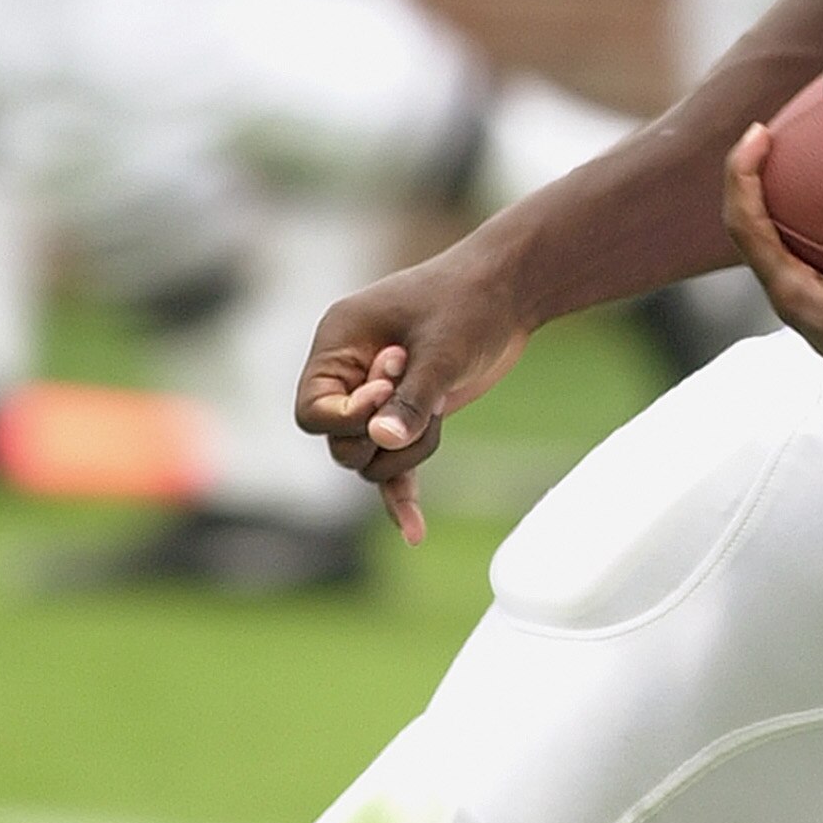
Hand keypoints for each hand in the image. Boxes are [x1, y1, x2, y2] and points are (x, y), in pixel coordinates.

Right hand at [294, 244, 530, 544]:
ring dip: (411, 450)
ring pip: (372, 460)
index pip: (312, 411)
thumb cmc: (470, 302)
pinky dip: (403, 495)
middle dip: (385, 437)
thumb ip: (412, 398)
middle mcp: (350, 374)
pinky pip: (394, 467)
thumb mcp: (442, 348)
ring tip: (440, 404)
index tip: (391, 393)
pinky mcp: (409, 417)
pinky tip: (416, 531)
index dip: (348, 419)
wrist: (511, 291)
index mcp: (339, 343)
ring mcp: (379, 399)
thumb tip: (382, 442)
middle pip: (340, 445)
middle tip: (426, 393)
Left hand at [724, 128, 822, 458]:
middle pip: (760, 229)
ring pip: (796, 241)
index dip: (740, 174)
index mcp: (791, 294)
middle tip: (777, 139)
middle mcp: (801, 298)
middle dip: (762, 180)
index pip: (744, 224)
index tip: (759, 135)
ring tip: (815, 161)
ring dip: (798, 200)